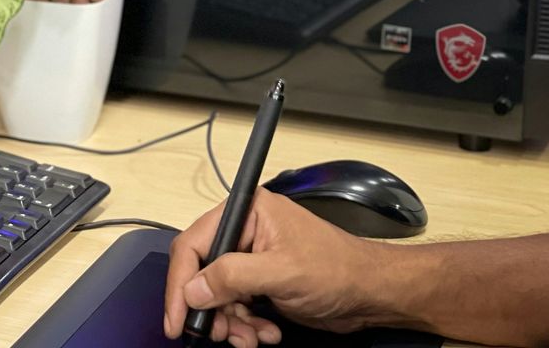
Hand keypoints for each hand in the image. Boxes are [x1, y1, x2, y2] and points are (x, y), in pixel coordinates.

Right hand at [163, 189, 396, 346]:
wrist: (371, 293)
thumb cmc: (340, 269)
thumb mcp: (282, 273)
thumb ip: (232, 277)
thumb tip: (193, 289)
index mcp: (247, 212)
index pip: (194, 245)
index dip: (181, 283)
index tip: (177, 318)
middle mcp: (245, 231)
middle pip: (202, 273)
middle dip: (210, 309)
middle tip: (219, 334)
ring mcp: (252, 257)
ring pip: (217, 295)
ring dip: (230, 322)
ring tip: (251, 337)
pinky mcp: (260, 280)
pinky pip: (235, 306)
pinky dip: (245, 325)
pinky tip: (264, 332)